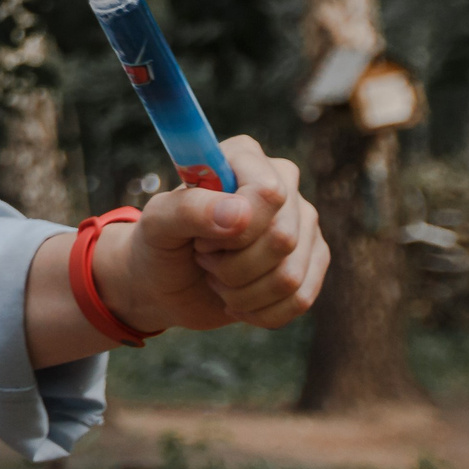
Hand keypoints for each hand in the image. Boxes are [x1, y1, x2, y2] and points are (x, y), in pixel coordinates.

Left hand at [95, 135, 327, 333]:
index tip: (201, 240)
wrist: (166, 284)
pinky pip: (300, 298)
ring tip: (217, 279)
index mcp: (244, 156)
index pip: (268, 193)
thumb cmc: (159, 244)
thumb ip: (189, 209)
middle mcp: (283, 182)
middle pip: (283, 238)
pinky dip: (260, 312)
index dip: (236, 230)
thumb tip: (241, 214)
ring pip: (291, 276)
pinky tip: (237, 301)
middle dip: (232, 267)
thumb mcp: (156, 224)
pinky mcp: (312, 260)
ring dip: (242, 293)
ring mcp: (303, 222)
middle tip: (203, 259)